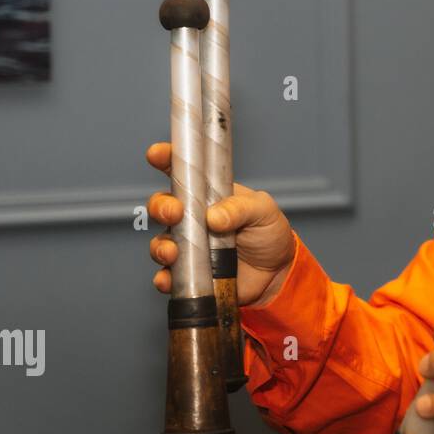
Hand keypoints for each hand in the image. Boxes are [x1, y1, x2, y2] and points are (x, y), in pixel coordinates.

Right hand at [145, 141, 295, 306]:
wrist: (276, 273)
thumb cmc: (269, 234)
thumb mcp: (264, 212)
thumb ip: (242, 208)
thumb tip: (214, 216)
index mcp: (209, 194)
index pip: (183, 172)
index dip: (166, 159)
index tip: (157, 154)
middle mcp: (193, 218)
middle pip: (163, 206)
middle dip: (161, 206)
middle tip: (174, 212)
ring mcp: (188, 245)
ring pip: (161, 242)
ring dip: (161, 246)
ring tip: (173, 253)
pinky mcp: (188, 273)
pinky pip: (167, 276)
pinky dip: (164, 278)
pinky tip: (169, 279)